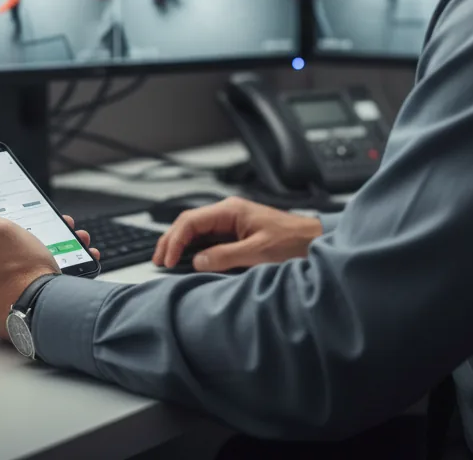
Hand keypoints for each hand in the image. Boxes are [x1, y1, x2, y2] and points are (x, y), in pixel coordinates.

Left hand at [0, 194, 99, 340]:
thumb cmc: (24, 271)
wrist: (46, 311)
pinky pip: (10, 292)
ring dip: (18, 261)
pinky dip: (23, 283)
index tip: (2, 219)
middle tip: (28, 236)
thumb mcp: (0, 230)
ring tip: (43, 255)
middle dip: (6, 241)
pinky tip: (40, 276)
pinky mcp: (1, 317)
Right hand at [151, 196, 323, 272]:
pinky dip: (194, 249)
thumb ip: (225, 256)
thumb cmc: (292, 242)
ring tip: (167, 261)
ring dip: (180, 245)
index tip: (167, 260)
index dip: (174, 240)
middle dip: (170, 241)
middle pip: (189, 224)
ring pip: (196, 231)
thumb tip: (197, 261)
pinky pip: (208, 239)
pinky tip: (188, 260)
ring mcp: (231, 222)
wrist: (314, 241)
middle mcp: (228, 213)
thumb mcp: (258, 252)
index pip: (190, 221)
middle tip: (158, 261)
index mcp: (230, 210)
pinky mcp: (236, 233)